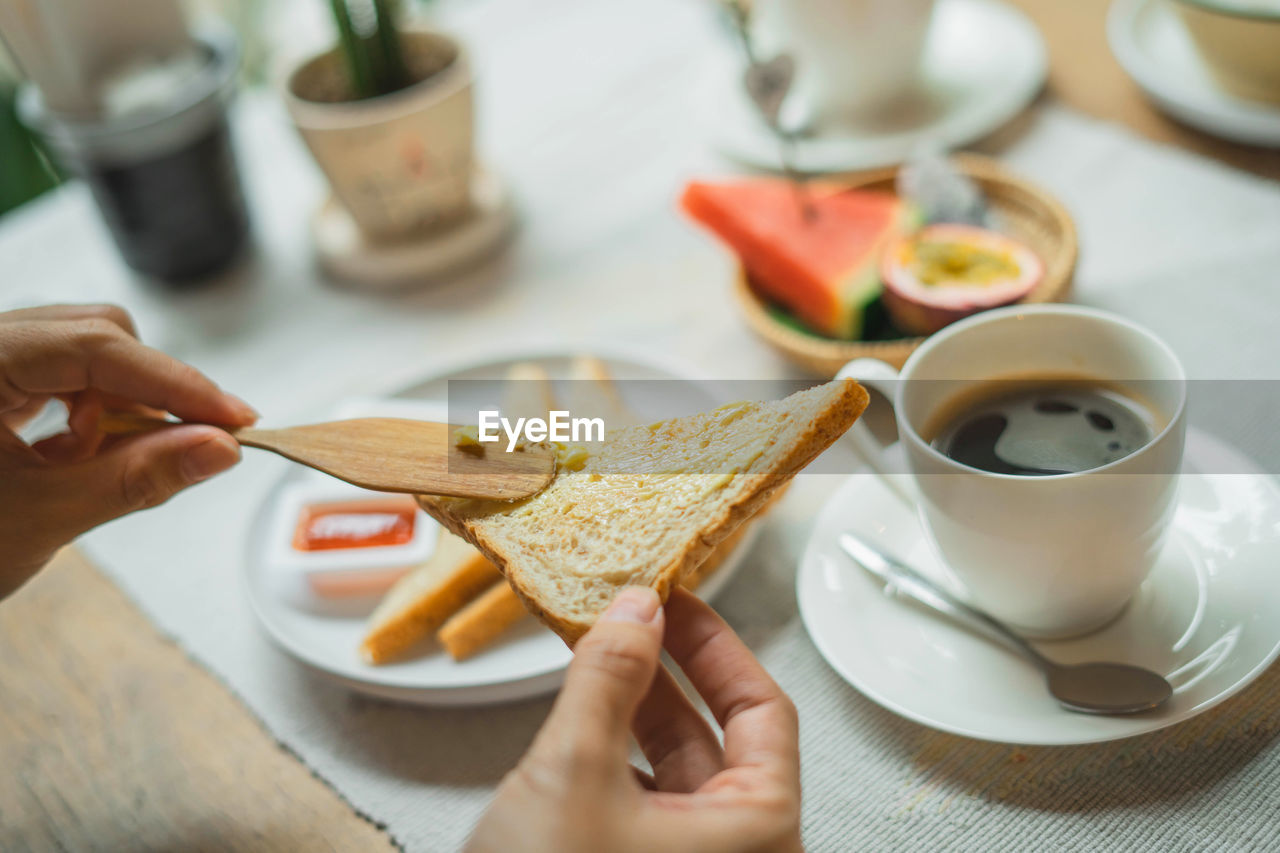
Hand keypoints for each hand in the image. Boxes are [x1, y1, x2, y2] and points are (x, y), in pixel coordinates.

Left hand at [0, 304, 256, 598]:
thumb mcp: (41, 517)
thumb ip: (137, 478)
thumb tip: (221, 449)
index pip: (94, 346)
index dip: (175, 382)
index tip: (236, 419)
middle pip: (93, 335)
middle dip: (147, 391)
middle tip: (194, 445)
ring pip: (82, 354)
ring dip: (118, 406)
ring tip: (111, 463)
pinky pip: (57, 378)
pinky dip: (88, 416)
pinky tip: (77, 458)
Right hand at [468, 587, 802, 852]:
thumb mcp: (573, 772)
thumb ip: (608, 677)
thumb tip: (637, 608)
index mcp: (757, 834)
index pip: (763, 711)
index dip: (717, 646)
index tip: (676, 598)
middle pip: (720, 736)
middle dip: (666, 670)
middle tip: (627, 612)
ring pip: (675, 767)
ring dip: (634, 706)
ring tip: (593, 651)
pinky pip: (642, 800)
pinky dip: (612, 751)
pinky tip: (578, 718)